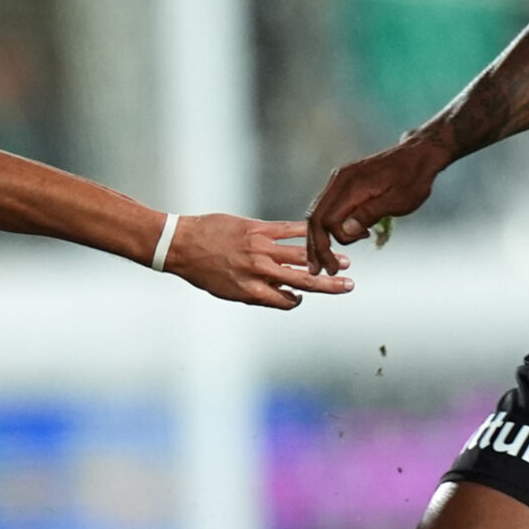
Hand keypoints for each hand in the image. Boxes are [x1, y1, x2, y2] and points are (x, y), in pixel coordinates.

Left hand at [164, 215, 353, 309]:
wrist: (179, 244)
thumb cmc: (200, 270)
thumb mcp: (225, 291)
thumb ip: (255, 294)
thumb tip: (285, 297)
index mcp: (250, 290)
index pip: (286, 300)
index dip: (297, 300)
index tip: (302, 297)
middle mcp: (257, 271)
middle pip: (302, 280)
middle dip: (328, 285)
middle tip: (350, 286)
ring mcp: (259, 248)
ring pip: (300, 255)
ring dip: (324, 259)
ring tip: (343, 261)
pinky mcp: (256, 228)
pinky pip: (288, 230)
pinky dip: (306, 232)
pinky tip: (321, 232)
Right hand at [305, 131, 452, 272]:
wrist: (419, 154)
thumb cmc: (414, 179)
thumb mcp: (399, 201)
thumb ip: (370, 214)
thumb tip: (346, 231)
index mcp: (352, 185)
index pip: (329, 219)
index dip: (334, 242)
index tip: (347, 257)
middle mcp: (340, 180)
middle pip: (315, 217)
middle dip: (317, 246)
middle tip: (320, 270)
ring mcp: (340, 179)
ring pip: (317, 212)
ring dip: (317, 238)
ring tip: (322, 261)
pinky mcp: (344, 182)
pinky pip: (326, 206)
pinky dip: (325, 226)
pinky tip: (332, 239)